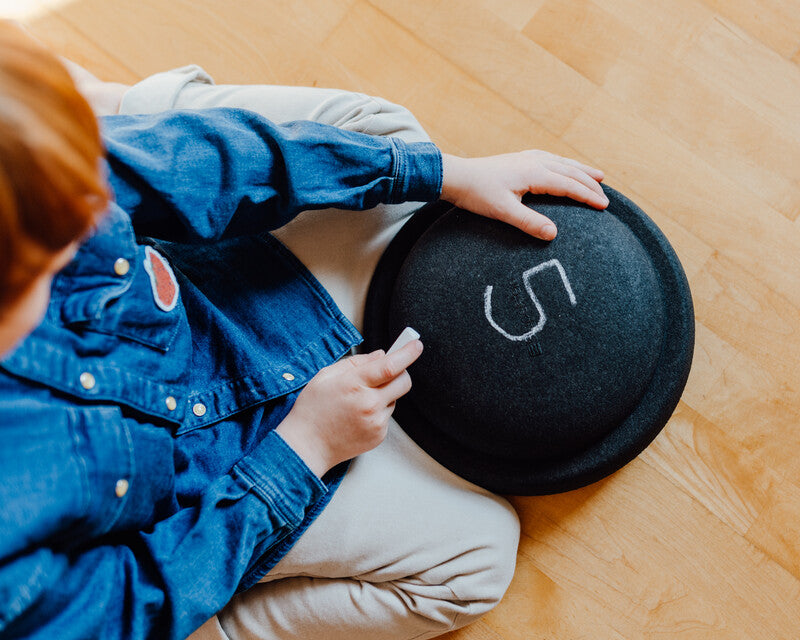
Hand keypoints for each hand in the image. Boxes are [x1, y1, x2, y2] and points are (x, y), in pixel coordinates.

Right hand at [275, 341, 422, 476]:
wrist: (307, 446)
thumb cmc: (312, 410)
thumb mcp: (325, 376)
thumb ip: (356, 362)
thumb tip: (381, 355)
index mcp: (354, 384)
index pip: (390, 366)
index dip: (407, 353)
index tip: (415, 344)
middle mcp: (369, 404)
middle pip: (404, 382)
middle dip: (401, 372)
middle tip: (388, 371)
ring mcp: (376, 422)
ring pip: (395, 398)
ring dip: (385, 394)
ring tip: (359, 400)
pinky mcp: (379, 435)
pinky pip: (387, 415)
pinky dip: (378, 411)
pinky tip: (358, 415)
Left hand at [440, 150, 607, 240]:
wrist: (457, 176)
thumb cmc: (478, 194)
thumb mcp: (503, 212)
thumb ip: (529, 223)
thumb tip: (554, 234)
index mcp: (535, 173)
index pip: (569, 185)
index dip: (588, 196)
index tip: (604, 207)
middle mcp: (535, 161)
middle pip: (571, 172)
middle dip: (590, 184)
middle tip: (606, 199)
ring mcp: (527, 158)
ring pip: (563, 162)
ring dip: (582, 170)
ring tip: (599, 176)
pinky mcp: (519, 159)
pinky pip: (550, 158)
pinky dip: (565, 163)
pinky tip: (565, 165)